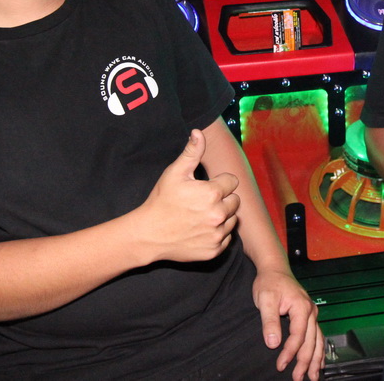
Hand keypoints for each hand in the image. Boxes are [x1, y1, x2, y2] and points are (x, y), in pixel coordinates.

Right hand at [139, 130, 240, 261]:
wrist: (148, 234)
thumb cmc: (162, 201)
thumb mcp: (174, 173)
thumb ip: (191, 152)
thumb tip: (198, 132)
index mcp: (212, 193)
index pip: (232, 182)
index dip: (220, 182)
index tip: (206, 186)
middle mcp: (218, 215)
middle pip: (235, 201)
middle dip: (223, 199)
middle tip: (203, 201)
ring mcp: (217, 234)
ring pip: (232, 220)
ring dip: (222, 216)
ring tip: (202, 215)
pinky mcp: (214, 250)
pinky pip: (227, 238)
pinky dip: (218, 233)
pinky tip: (201, 229)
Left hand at [252, 269, 323, 380]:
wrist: (274, 269)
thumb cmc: (269, 282)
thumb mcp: (265, 300)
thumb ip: (269, 321)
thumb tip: (273, 343)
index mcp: (301, 307)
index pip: (297, 336)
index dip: (290, 353)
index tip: (280, 365)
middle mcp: (311, 311)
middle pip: (311, 342)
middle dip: (305, 362)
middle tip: (297, 378)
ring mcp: (312, 313)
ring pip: (318, 340)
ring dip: (315, 360)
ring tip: (313, 376)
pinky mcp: (309, 315)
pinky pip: (317, 335)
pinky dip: (319, 350)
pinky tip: (318, 361)